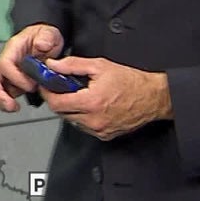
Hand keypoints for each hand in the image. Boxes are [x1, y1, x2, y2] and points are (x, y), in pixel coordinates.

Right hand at [0, 24, 65, 112]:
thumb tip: (41, 44)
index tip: (30, 86)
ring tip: (12, 108)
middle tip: (11, 105)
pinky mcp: (9, 82)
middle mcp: (5, 60)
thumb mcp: (49, 33)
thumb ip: (46, 38)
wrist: (45, 41)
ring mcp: (5, 72)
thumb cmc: (44, 37)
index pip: (5, 64)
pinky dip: (4, 102)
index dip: (16, 78)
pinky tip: (16, 105)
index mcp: (13, 48)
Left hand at [41, 56, 171, 140]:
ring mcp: (99, 130)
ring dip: (70, 108)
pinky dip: (82, 117)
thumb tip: (54, 65)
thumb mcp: (99, 66)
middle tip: (62, 87)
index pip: (56, 103)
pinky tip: (90, 105)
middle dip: (58, 99)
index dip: (47, 93)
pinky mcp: (105, 135)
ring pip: (72, 121)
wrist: (153, 97)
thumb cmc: (131, 82)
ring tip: (79, 95)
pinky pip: (84, 127)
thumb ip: (72, 65)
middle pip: (61, 113)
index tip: (46, 85)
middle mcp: (94, 119)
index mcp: (91, 102)